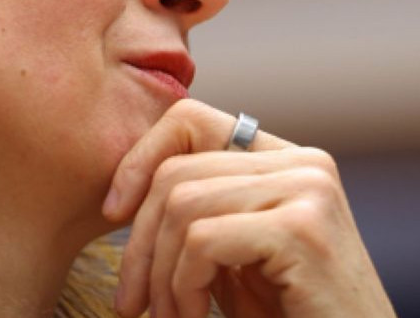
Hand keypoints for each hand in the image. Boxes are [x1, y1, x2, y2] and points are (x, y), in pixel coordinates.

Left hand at [102, 99, 396, 317]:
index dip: (139, 159)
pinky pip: (202, 241)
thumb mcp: (237, 260)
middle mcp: (305, 162)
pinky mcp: (302, 229)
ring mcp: (308, 190)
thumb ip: (201, 216)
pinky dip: (183, 290)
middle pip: (177, 171)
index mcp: (289, 159)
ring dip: (161, 278)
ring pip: (182, 206)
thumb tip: (122, 194)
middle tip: (133, 305)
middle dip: (140, 245)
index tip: (112, 214)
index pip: (191, 119)